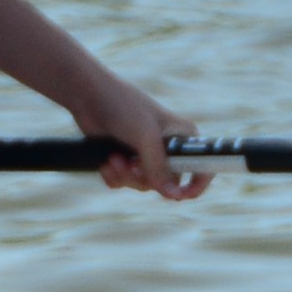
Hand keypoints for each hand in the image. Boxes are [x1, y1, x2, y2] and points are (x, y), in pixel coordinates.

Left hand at [72, 67, 210, 200]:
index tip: (180, 195)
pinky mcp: (126, 161)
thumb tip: (173, 195)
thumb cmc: (123, 107)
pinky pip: (124, 183)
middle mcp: (168, 149)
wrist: (89, 96)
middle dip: (143, 177)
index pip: (203, 167)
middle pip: (166, 183)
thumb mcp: (145, 137)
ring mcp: (146, 156)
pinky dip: (114, 176)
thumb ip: (159, 166)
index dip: (196, 184)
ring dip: (125, 175)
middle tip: (129, 163)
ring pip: (142, 185)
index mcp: (183, 137)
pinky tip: (106, 161)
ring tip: (113, 157)